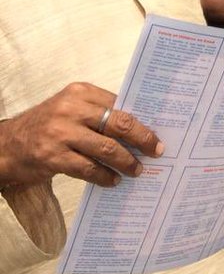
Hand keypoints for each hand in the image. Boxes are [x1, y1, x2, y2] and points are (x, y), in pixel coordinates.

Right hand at [0, 83, 163, 188]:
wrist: (6, 146)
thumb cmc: (48, 127)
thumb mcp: (71, 110)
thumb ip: (100, 113)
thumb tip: (140, 129)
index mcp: (80, 92)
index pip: (121, 105)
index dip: (142, 121)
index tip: (159, 132)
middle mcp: (71, 109)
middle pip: (118, 124)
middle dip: (142, 139)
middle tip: (157, 151)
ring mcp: (60, 133)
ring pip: (106, 148)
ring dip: (126, 162)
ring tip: (137, 170)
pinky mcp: (52, 156)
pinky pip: (88, 168)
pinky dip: (105, 176)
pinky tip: (113, 180)